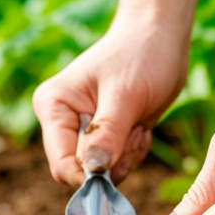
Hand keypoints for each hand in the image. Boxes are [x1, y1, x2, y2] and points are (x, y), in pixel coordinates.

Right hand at [33, 16, 190, 187]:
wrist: (161, 38)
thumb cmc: (142, 55)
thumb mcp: (126, 95)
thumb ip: (108, 134)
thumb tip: (92, 171)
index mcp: (53, 107)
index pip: (62, 164)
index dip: (89, 177)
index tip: (119, 167)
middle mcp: (62, 122)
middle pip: (81, 172)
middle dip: (113, 161)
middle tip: (135, 132)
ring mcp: (83, 132)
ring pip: (101, 172)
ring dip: (127, 156)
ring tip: (138, 124)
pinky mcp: (103, 137)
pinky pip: (116, 165)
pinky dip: (133, 153)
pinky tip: (140, 126)